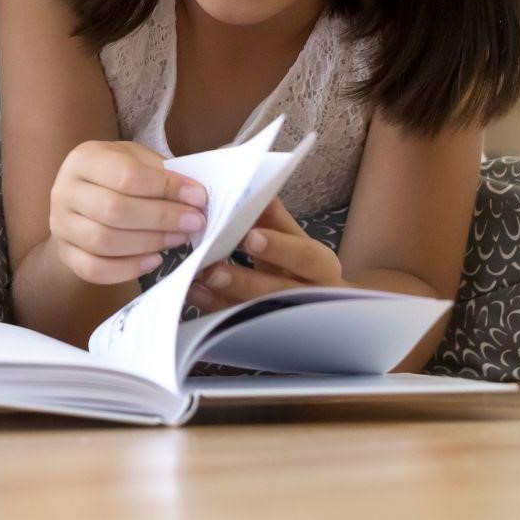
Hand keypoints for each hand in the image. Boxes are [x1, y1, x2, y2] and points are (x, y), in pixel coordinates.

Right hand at [49, 139, 208, 284]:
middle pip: (114, 210)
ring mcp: (60, 225)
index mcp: (84, 158)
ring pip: (103, 241)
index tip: (198, 198)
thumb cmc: (117, 176)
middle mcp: (65, 190)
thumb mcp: (137, 161)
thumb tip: (194, 197)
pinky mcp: (64, 254)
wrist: (82, 201)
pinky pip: (94, 269)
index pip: (127, 175)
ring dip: (149, 243)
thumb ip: (162, 174)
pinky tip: (153, 260)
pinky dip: (127, 269)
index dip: (166, 188)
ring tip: (178, 239)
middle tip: (193, 222)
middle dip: (161, 219)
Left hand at [187, 199, 344, 311]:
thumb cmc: (301, 266)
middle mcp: (309, 297)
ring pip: (256, 312)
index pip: (305, 256)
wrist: (325, 312)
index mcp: (320, 266)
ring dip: (223, 296)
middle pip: (278, 291)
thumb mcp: (295, 240)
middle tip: (214, 269)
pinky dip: (214, 307)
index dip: (279, 247)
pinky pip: (237, 322)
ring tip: (198, 279)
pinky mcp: (263, 332)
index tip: (250, 237)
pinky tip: (195, 293)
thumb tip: (256, 187)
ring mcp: (287, 320)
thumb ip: (275, 218)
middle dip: (245, 281)